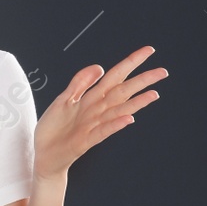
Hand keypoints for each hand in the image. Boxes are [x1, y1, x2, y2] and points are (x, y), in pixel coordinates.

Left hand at [34, 45, 166, 179]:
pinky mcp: (86, 140)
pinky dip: (115, 125)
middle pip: (122, 91)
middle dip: (142, 81)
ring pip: (118, 111)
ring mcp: (94, 125)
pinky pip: (103, 131)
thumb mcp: (64, 99)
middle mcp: (97, 110)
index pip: (115, 76)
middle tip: (163, 72)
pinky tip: (128, 119)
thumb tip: (99, 66)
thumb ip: (80, 83)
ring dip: (136, 103)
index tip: (148, 51)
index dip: (130, 63)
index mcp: (91, 98)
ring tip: (153, 94)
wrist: (44, 154)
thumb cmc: (54, 128)